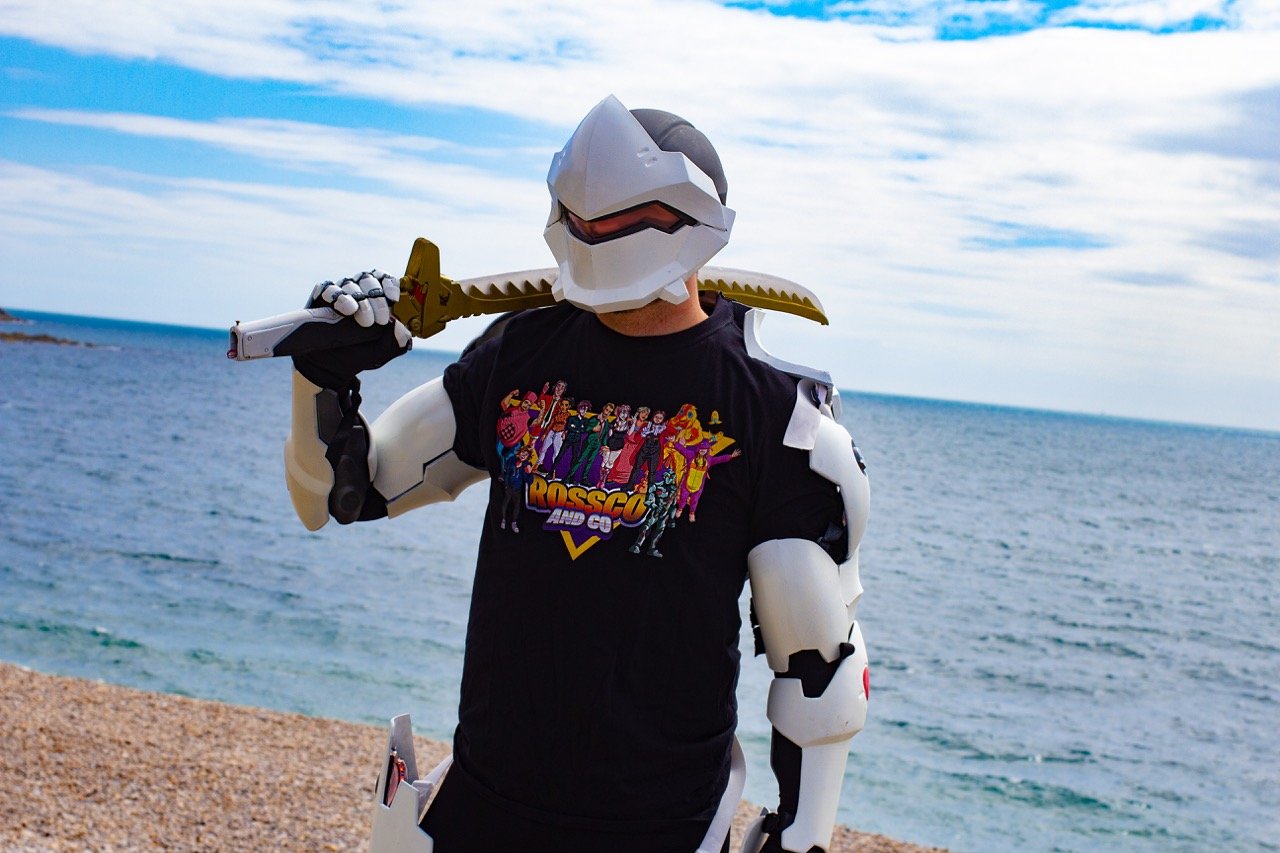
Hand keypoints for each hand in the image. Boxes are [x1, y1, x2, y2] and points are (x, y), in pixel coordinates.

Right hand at [292, 270, 411, 389]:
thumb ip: (395, 343)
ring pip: (351, 283)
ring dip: (360, 299)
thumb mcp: (380, 353)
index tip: (394, 298)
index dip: (390, 284)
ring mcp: (339, 294)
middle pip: (368, 279)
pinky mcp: (321, 299)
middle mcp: (358, 293)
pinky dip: (339, 296)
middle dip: (377, 298)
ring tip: (365, 321)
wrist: (328, 366)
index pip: (384, 280)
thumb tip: (403, 330)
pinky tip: (347, 309)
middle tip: (381, 320)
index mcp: (376, 301)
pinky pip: (329, 288)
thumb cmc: (357, 354)